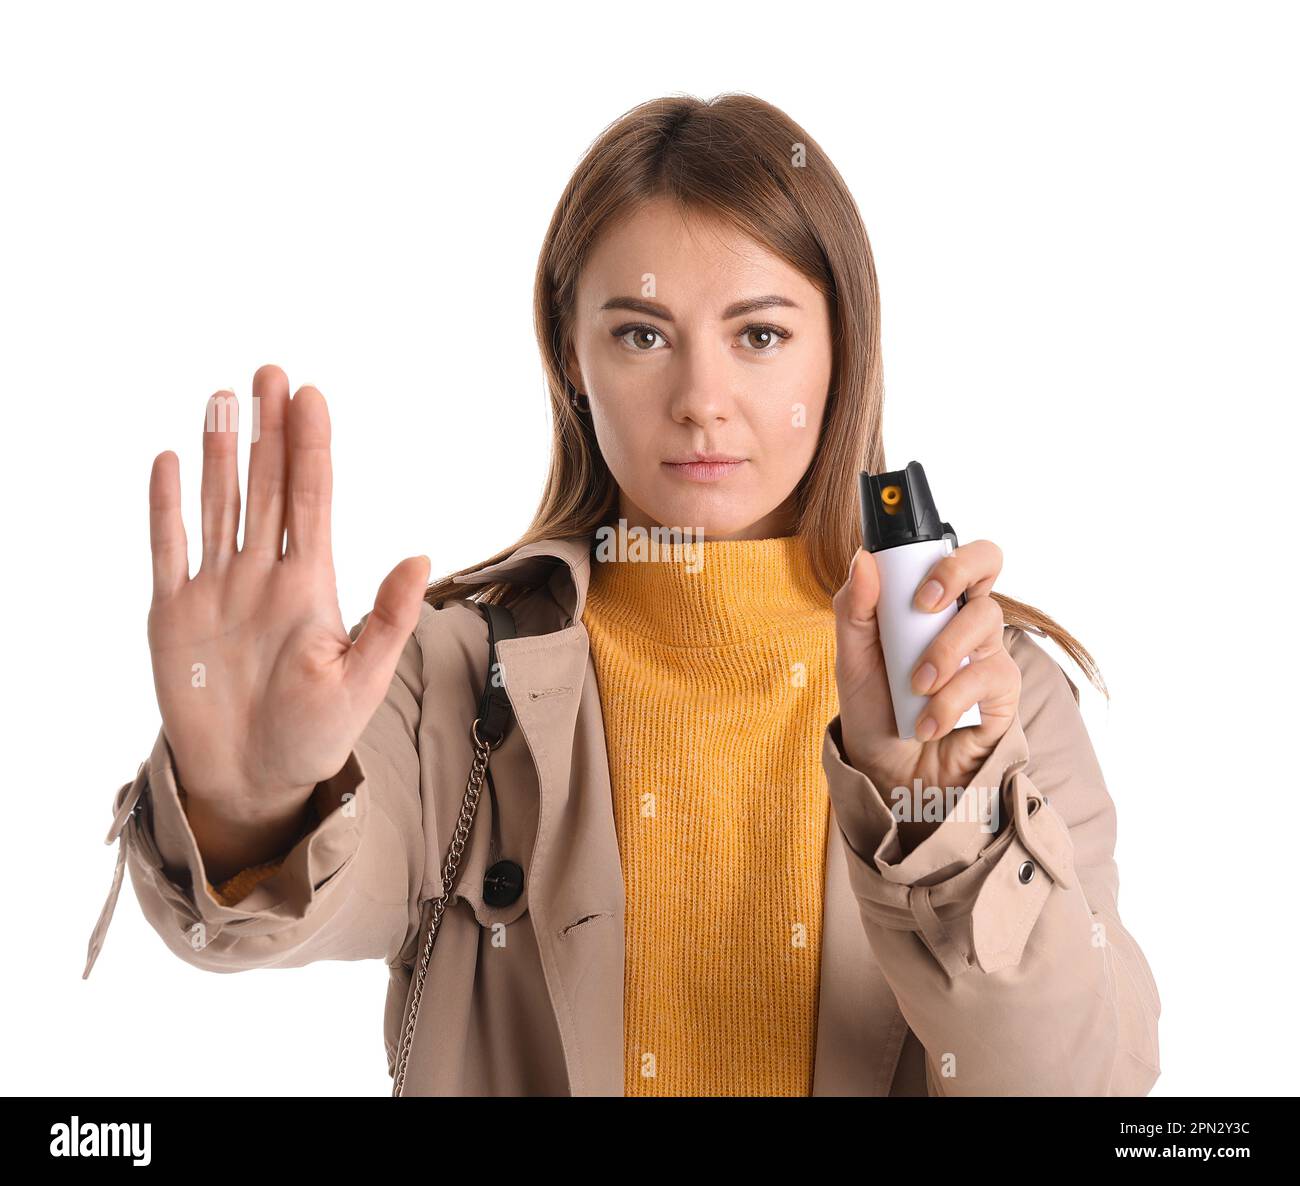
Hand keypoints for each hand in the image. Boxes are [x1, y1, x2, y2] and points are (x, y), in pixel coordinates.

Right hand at [147, 364, 429, 820]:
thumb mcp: (363, 679)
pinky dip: (167, 509)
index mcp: (312, 585)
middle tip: (270, 372)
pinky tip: (170, 463)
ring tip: (223, 398)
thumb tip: (420, 557)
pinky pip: (169, 550)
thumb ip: (387, 619)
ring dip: (220, 455)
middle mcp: (264, 576)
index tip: (311, 395)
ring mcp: (217, 590)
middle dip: (270, 431)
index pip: (313, 500)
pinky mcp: (174, 615)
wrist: (254, 780)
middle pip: (268, 488)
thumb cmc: (315, 733)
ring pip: (220, 506)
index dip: (311, 448)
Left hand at [831, 540, 1020, 845]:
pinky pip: (989, 674)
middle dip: (956, 573)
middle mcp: (962, 618)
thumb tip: (864, 559)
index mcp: (929, 602)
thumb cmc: (874, 709)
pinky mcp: (1002, 691)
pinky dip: (951, 699)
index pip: (952, 551)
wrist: (890, 774)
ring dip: (943, 651)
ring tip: (915, 686)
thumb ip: (854, 609)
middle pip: (987, 561)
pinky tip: (929, 723)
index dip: (944, 550)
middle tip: (924, 604)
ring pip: (984, 618)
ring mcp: (986, 650)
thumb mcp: (852, 659)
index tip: (913, 579)